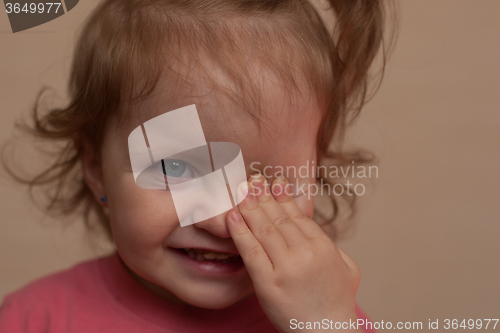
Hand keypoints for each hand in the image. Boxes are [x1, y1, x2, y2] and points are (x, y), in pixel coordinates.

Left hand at [226, 174, 361, 332]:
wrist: (327, 332)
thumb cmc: (337, 302)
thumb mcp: (347, 268)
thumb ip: (332, 245)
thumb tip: (315, 228)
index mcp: (323, 246)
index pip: (297, 215)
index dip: (282, 197)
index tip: (273, 182)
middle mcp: (305, 253)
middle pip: (278, 218)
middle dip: (263, 196)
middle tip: (251, 180)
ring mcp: (286, 267)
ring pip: (264, 229)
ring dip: (249, 207)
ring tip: (239, 191)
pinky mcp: (268, 283)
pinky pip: (251, 251)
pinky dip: (240, 232)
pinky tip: (232, 217)